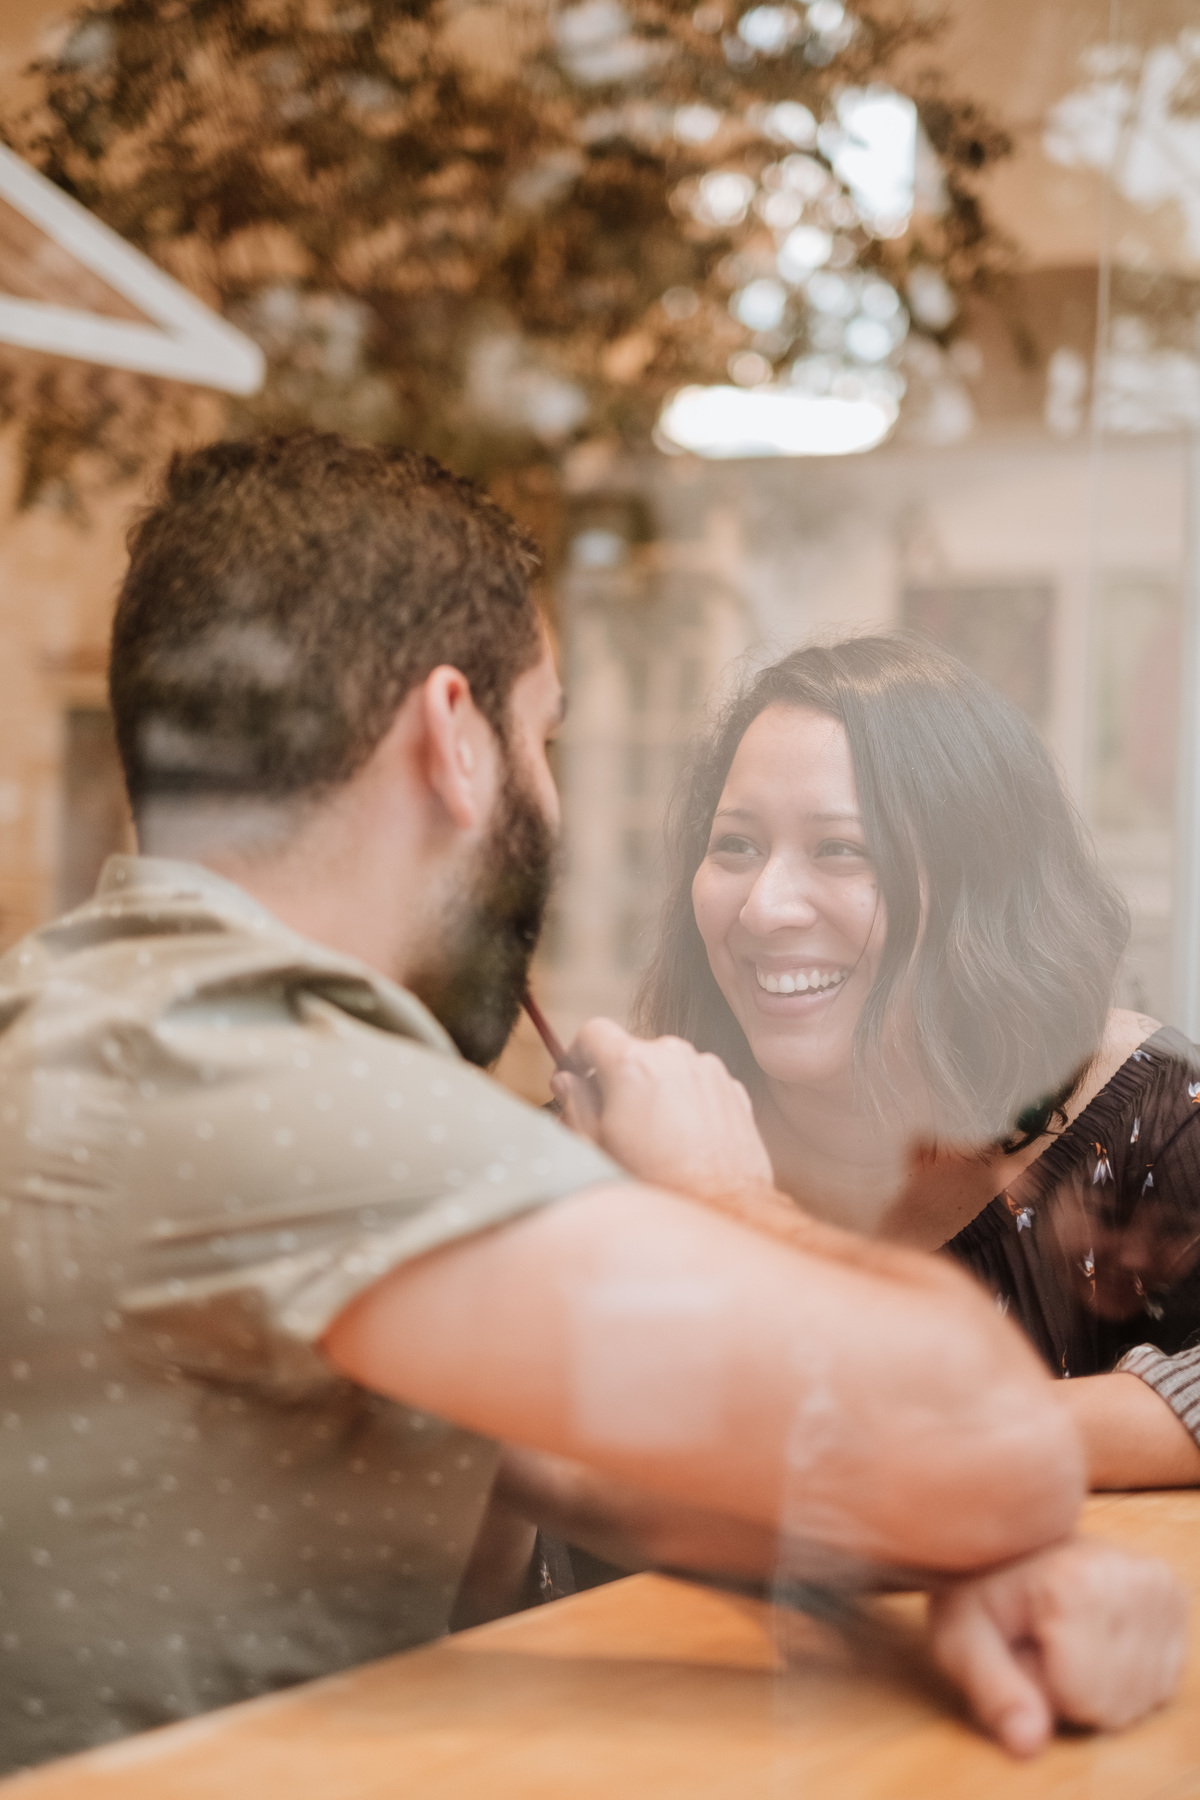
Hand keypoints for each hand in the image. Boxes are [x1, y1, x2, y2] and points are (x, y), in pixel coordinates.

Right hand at [551, 1017, 773, 1201]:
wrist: (723, 1208)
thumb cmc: (658, 1182)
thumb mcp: (597, 1146)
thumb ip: (575, 1103)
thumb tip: (567, 1082)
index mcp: (633, 1064)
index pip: (594, 1032)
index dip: (576, 1053)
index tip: (572, 1075)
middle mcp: (674, 1056)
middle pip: (632, 1050)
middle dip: (616, 1077)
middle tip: (609, 1117)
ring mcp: (708, 1070)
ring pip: (666, 1066)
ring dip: (652, 1088)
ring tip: (650, 1134)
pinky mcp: (732, 1089)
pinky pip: (696, 1082)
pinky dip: (683, 1099)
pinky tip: (679, 1137)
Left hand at [928, 1536, 1186, 1755]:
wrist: (1005, 1538)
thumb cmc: (976, 1592)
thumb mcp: (961, 1642)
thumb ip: (995, 1694)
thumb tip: (1027, 1745)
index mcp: (1078, 1584)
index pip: (1085, 1702)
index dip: (1042, 1688)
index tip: (1018, 1642)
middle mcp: (1132, 1577)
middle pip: (1116, 1703)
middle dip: (1071, 1689)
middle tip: (1037, 1637)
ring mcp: (1159, 1584)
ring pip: (1141, 1696)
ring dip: (1097, 1682)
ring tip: (1062, 1632)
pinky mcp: (1172, 1594)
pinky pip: (1159, 1680)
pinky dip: (1124, 1671)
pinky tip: (1093, 1631)